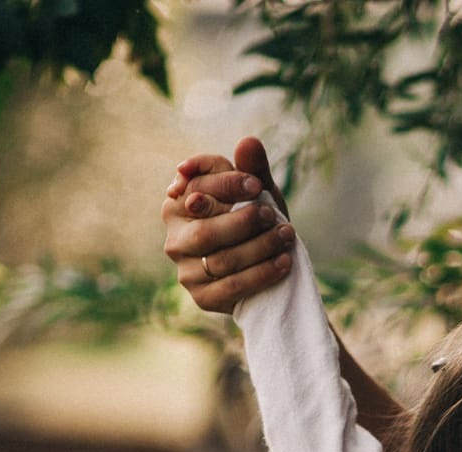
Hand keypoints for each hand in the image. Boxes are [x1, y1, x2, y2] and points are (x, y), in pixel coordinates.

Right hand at [162, 135, 293, 315]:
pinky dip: (262, 274)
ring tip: (286, 236)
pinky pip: (233, 287)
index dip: (225, 185)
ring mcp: (186, 272)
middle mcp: (175, 239)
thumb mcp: (257, 193)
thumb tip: (248, 142)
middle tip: (271, 216)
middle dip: (243, 222)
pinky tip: (284, 262)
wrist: (265, 269)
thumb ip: (252, 169)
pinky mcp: (203, 298)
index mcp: (178, 204)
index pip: (195, 188)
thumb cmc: (256, 222)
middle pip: (205, 231)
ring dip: (259, 247)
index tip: (256, 185)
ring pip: (221, 260)